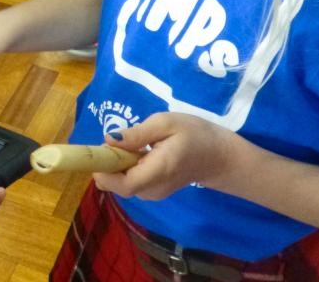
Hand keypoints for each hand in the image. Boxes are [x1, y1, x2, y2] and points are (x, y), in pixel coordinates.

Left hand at [92, 113, 235, 200]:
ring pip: (121, 184)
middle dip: (108, 164)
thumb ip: (137, 134)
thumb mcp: (166, 123)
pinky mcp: (152, 191)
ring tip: (132, 144)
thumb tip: (109, 139)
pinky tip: (137, 153)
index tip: (99, 151)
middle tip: (117, 141)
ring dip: (116, 165)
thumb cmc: (195, 134)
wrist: (219, 156)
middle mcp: (153, 189)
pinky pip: (129, 181)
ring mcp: (153, 193)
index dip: (104, 171)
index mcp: (158, 171)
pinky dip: (125, 168)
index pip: (123, 184)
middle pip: (117, 185)